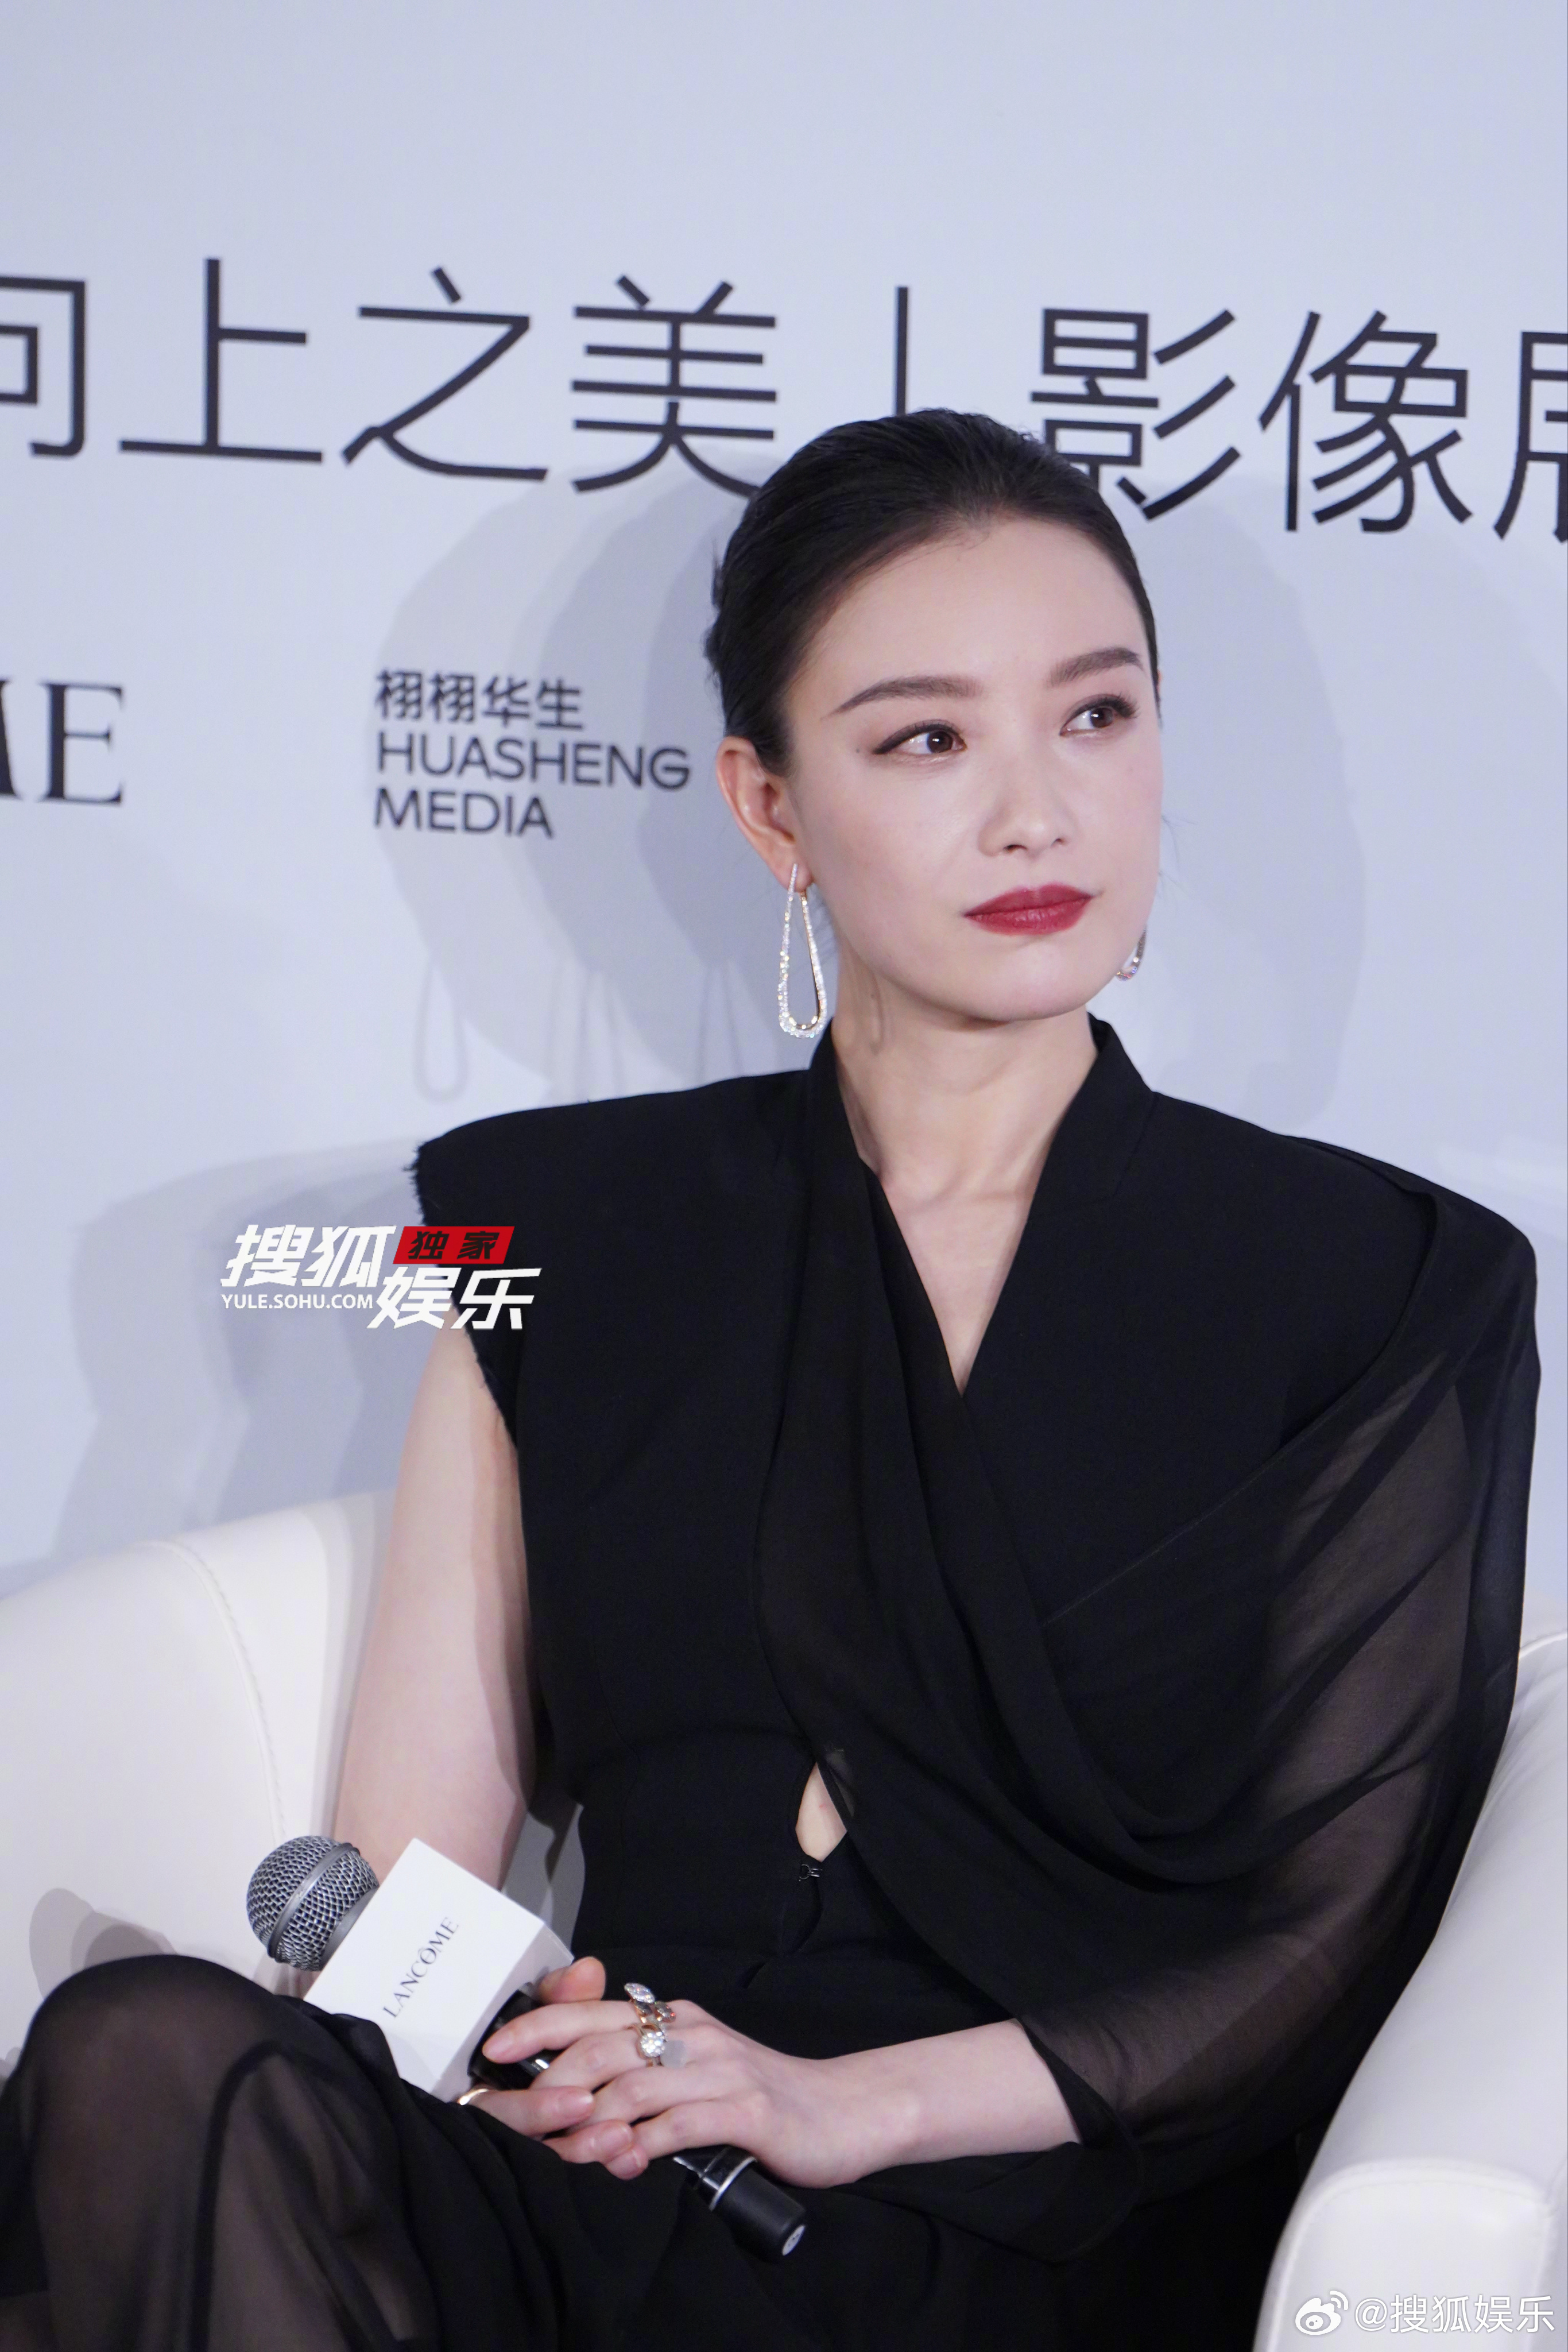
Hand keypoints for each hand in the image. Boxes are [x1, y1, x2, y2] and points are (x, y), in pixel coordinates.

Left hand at [464, 1957, 893, 2187]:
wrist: (842, 2111)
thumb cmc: (756, 2097)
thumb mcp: (694, 2071)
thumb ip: (640, 2072)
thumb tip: (569, 2090)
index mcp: (673, 2020)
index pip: (591, 2012)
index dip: (537, 2026)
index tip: (493, 2051)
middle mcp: (692, 2033)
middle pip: (600, 2048)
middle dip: (549, 2086)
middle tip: (518, 2123)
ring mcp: (720, 2069)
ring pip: (633, 2087)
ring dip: (588, 2125)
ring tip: (559, 2153)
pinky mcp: (747, 2110)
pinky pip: (679, 2126)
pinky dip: (641, 2146)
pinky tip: (621, 2163)